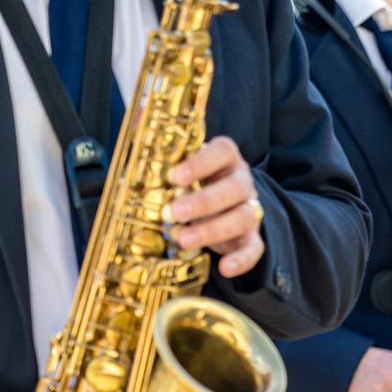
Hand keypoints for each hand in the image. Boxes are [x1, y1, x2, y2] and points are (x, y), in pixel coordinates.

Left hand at [166, 136, 265, 278]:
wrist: (218, 206)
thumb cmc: (193, 183)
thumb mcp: (178, 165)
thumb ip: (161, 151)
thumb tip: (136, 122)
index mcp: (225, 159)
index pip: (224, 151)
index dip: (202, 162)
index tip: (175, 176)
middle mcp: (242, 182)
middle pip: (235, 187)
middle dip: (204, 201)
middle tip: (172, 213)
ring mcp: (249, 210)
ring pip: (243, 217)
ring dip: (213, 230)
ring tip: (183, 239)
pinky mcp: (251, 237)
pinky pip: (254, 248)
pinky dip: (242, 260)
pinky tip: (225, 268)